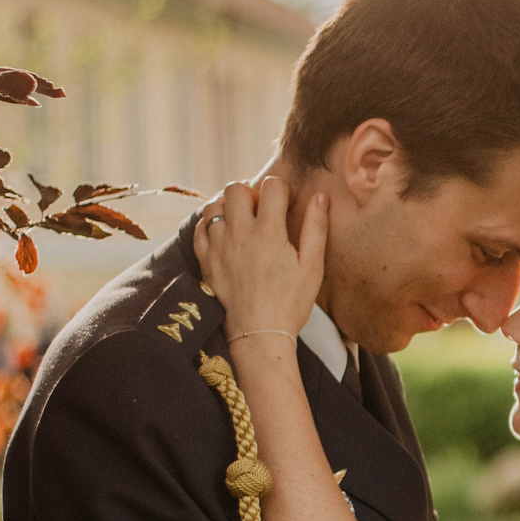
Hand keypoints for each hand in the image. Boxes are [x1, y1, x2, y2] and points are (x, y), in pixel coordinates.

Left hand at [194, 178, 326, 343]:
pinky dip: (210, 225)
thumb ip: (316, 228)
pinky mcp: (206, 261)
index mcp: (269, 232)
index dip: (281, 188)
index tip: (285, 203)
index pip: (271, 186)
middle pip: (236, 188)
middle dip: (250, 193)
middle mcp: (240, 233)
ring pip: (214, 206)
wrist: (259, 334)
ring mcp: (219, 246)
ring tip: (242, 222)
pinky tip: (224, 234)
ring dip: (228, 207)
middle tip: (261, 210)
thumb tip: (320, 196)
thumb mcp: (312, 266)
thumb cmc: (291, 302)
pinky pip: (199, 229)